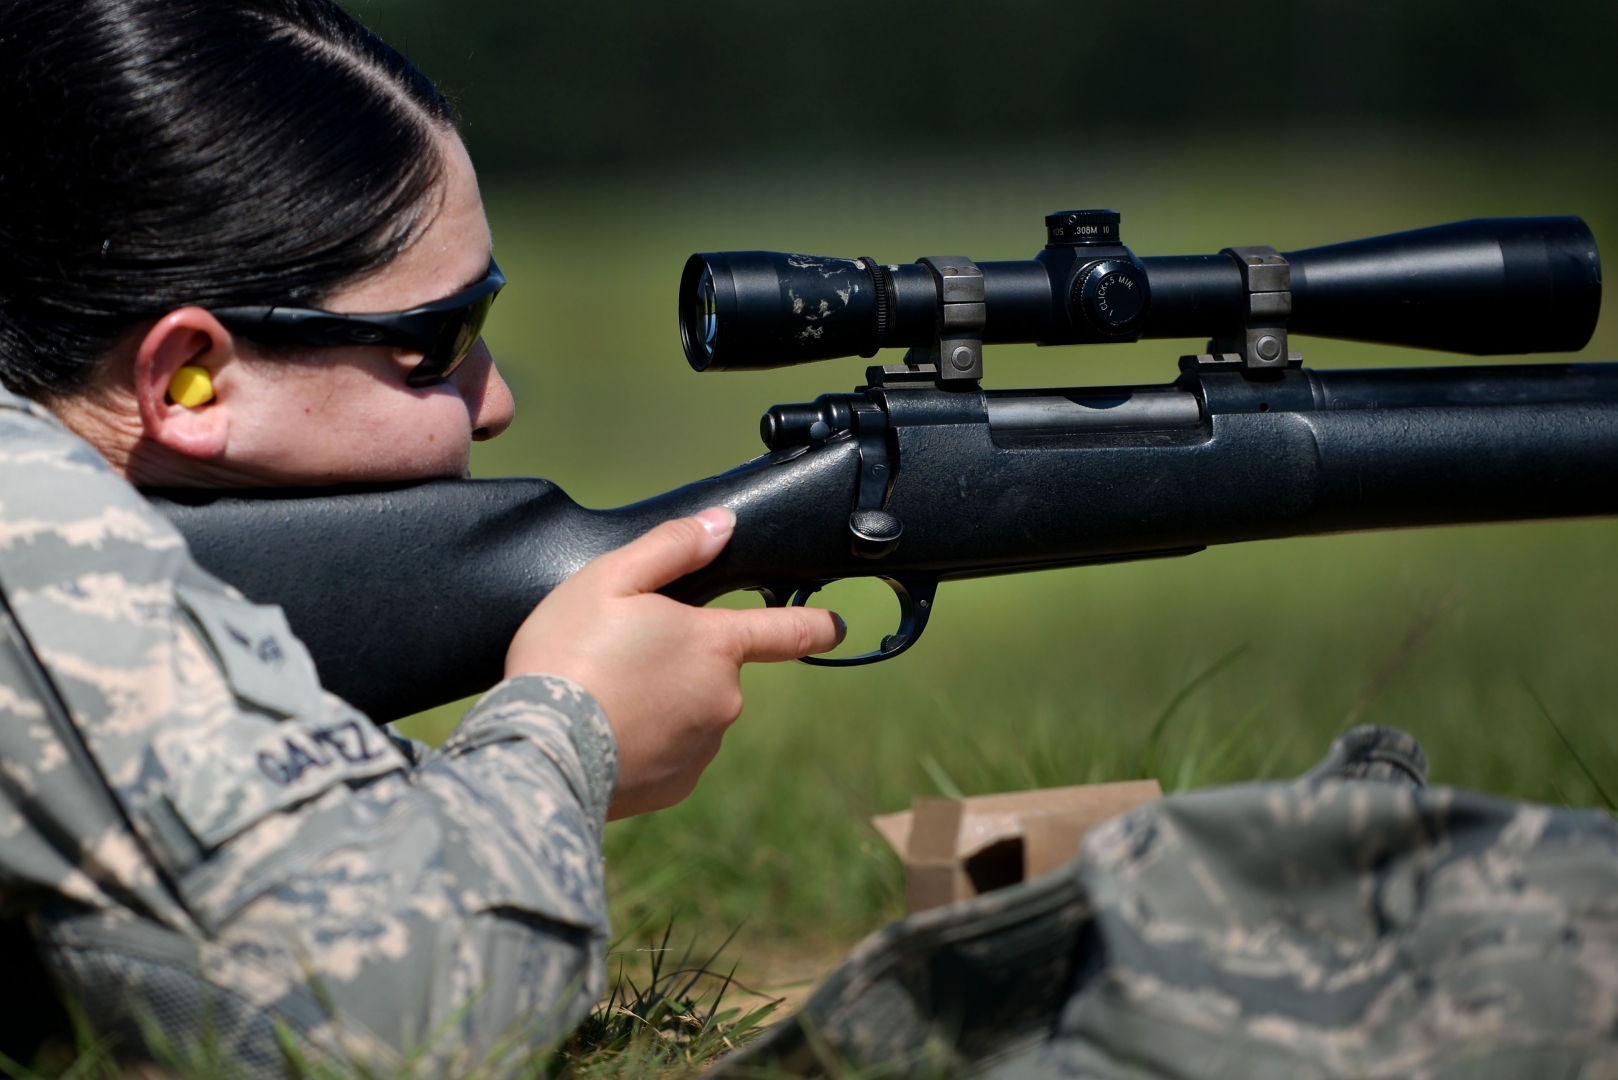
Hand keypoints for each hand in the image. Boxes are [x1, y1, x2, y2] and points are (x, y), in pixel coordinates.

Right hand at [504, 507, 843, 818]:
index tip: (834, 626)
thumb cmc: (569, 654)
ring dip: (662, 703)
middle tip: (619, 658)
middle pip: (714, 670)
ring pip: (691, 712)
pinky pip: (671, 753)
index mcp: (716, 645)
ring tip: (604, 698)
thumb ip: (673, 546)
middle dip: (681, 661)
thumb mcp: (611, 579)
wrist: (540, 749)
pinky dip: (647, 742)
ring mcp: (703, 746)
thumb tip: (721, 525)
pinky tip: (606, 734)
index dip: (814, 624)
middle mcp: (724, 699)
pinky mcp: (677, 785)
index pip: (786, 631)